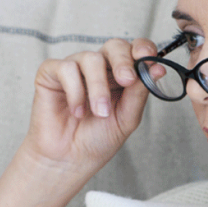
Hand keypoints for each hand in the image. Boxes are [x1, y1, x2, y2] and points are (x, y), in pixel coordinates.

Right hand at [21, 38, 160, 188]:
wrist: (69, 161)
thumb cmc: (96, 140)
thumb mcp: (127, 118)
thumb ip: (140, 92)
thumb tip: (157, 67)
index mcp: (119, 75)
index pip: (133, 50)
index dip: (142, 49)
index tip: (148, 61)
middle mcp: (98, 68)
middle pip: (114, 46)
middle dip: (123, 61)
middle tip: (126, 81)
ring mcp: (74, 68)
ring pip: (91, 58)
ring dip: (98, 87)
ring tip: (99, 112)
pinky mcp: (50, 73)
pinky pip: (65, 68)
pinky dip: (74, 90)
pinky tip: (76, 110)